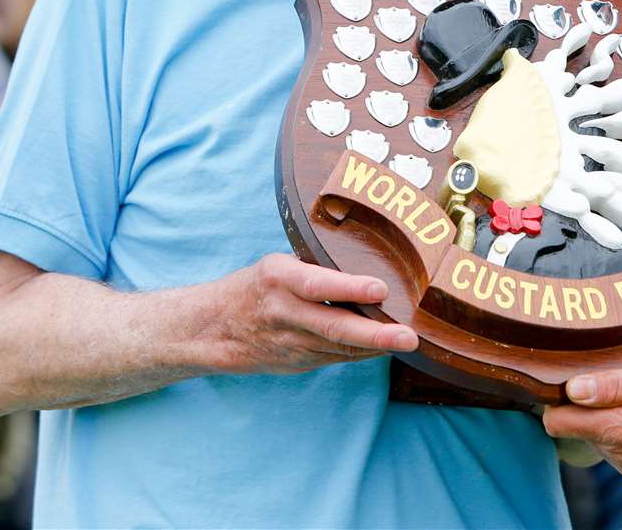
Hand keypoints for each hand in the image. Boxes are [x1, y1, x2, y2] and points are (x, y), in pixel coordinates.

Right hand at [207, 253, 418, 373]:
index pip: (316, 283)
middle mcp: (284, 312)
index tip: (381, 289)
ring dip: (376, 347)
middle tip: (408, 337)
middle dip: (375, 334)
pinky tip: (387, 347)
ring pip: (339, 347)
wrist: (212, 329)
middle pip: (333, 326)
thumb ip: (315, 266)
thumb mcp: (278, 265)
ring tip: (408, 342)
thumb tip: (369, 259)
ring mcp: (290, 343)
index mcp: (278, 278)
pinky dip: (363, 353)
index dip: (350, 288)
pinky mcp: (297, 362)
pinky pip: (336, 357)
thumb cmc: (257, 287)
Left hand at [541, 360, 621, 478]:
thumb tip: (572, 389)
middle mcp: (620, 456)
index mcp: (617, 431)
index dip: (557, 397)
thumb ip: (613, 386)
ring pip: (600, 437)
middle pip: (577, 429)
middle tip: (616, 376)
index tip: (572, 375)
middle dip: (586, 404)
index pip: (555, 422)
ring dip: (609, 415)